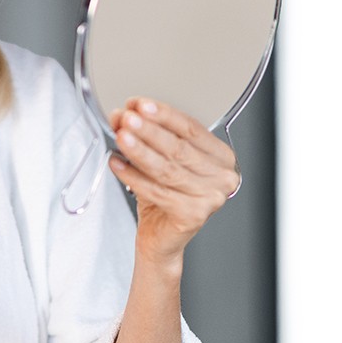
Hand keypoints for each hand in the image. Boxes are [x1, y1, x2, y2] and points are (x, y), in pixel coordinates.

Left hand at [107, 99, 238, 266]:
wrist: (161, 239)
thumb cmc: (164, 198)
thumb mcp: (161, 160)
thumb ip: (149, 137)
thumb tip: (125, 115)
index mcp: (221, 157)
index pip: (192, 128)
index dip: (163, 114)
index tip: (140, 104)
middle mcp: (223, 177)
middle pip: (179, 147)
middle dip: (148, 130)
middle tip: (126, 118)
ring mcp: (211, 198)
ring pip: (167, 168)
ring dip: (140, 150)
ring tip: (121, 137)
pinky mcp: (193, 215)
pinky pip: (157, 191)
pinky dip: (133, 176)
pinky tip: (118, 164)